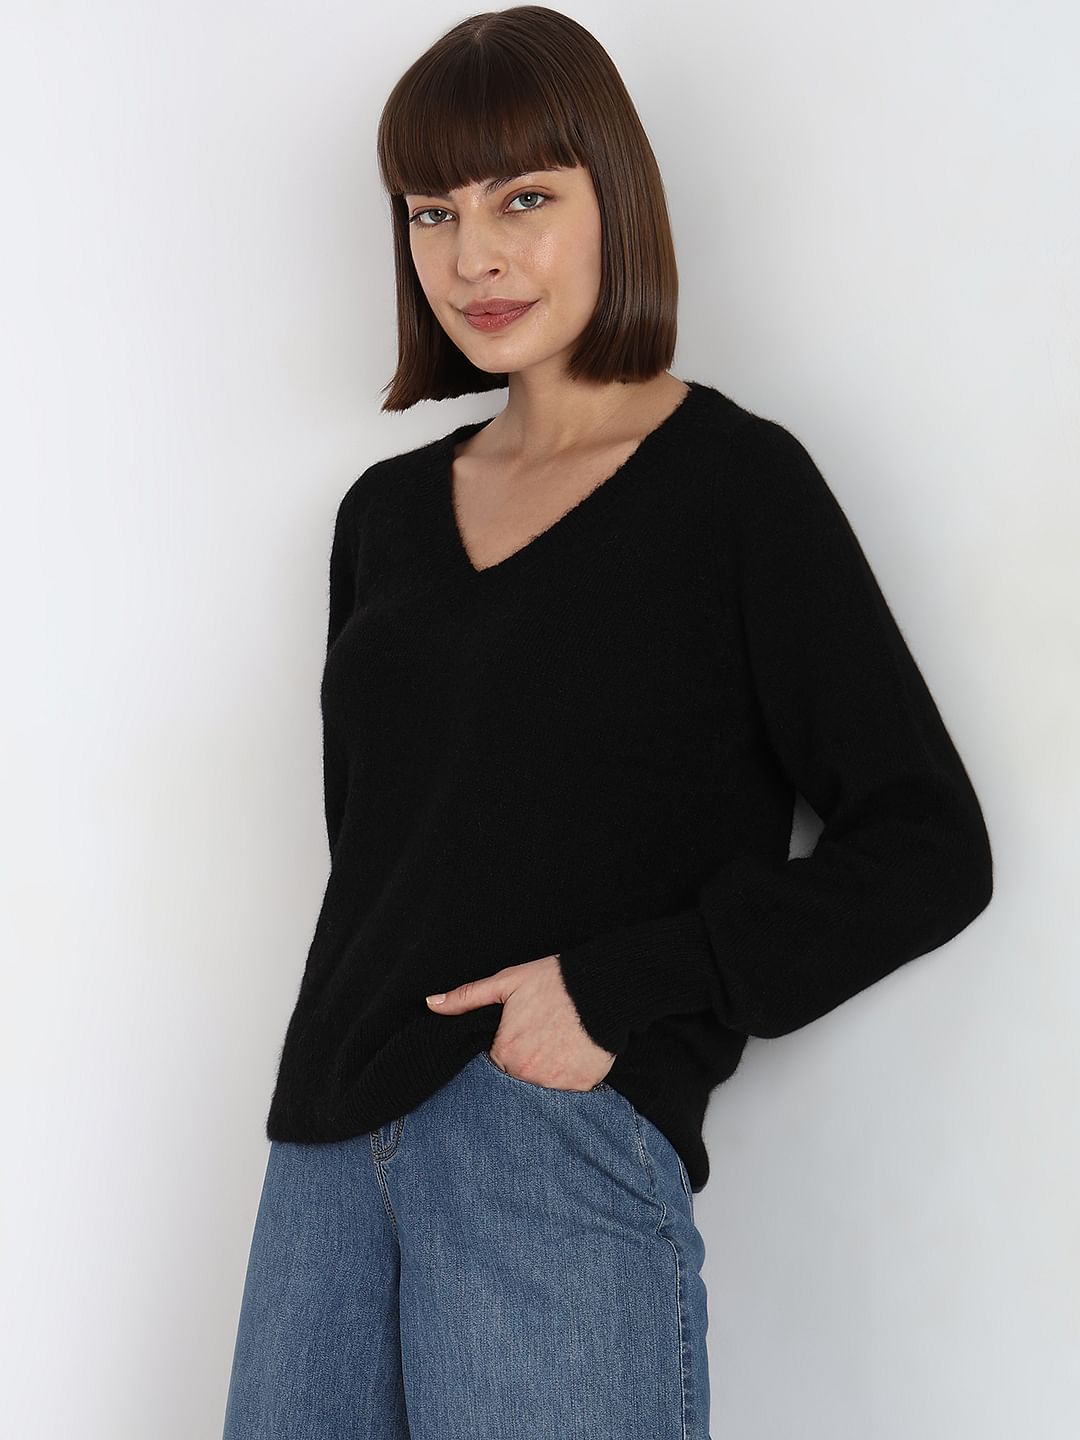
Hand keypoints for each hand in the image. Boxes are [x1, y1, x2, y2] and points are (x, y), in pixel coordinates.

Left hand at [426, 954, 615, 1091]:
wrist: (602, 988)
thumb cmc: (552, 982)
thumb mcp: (505, 982)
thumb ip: (466, 998)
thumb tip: (430, 1004)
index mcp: (505, 1054)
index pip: (494, 1065)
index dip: (505, 1049)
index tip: (520, 1034)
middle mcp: (528, 1076)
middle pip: (517, 1078)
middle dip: (524, 1063)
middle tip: (541, 1037)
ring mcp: (557, 1085)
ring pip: (542, 1086)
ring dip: (546, 1071)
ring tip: (557, 1043)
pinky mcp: (582, 1087)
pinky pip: (569, 1090)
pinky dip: (570, 1075)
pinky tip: (574, 1052)